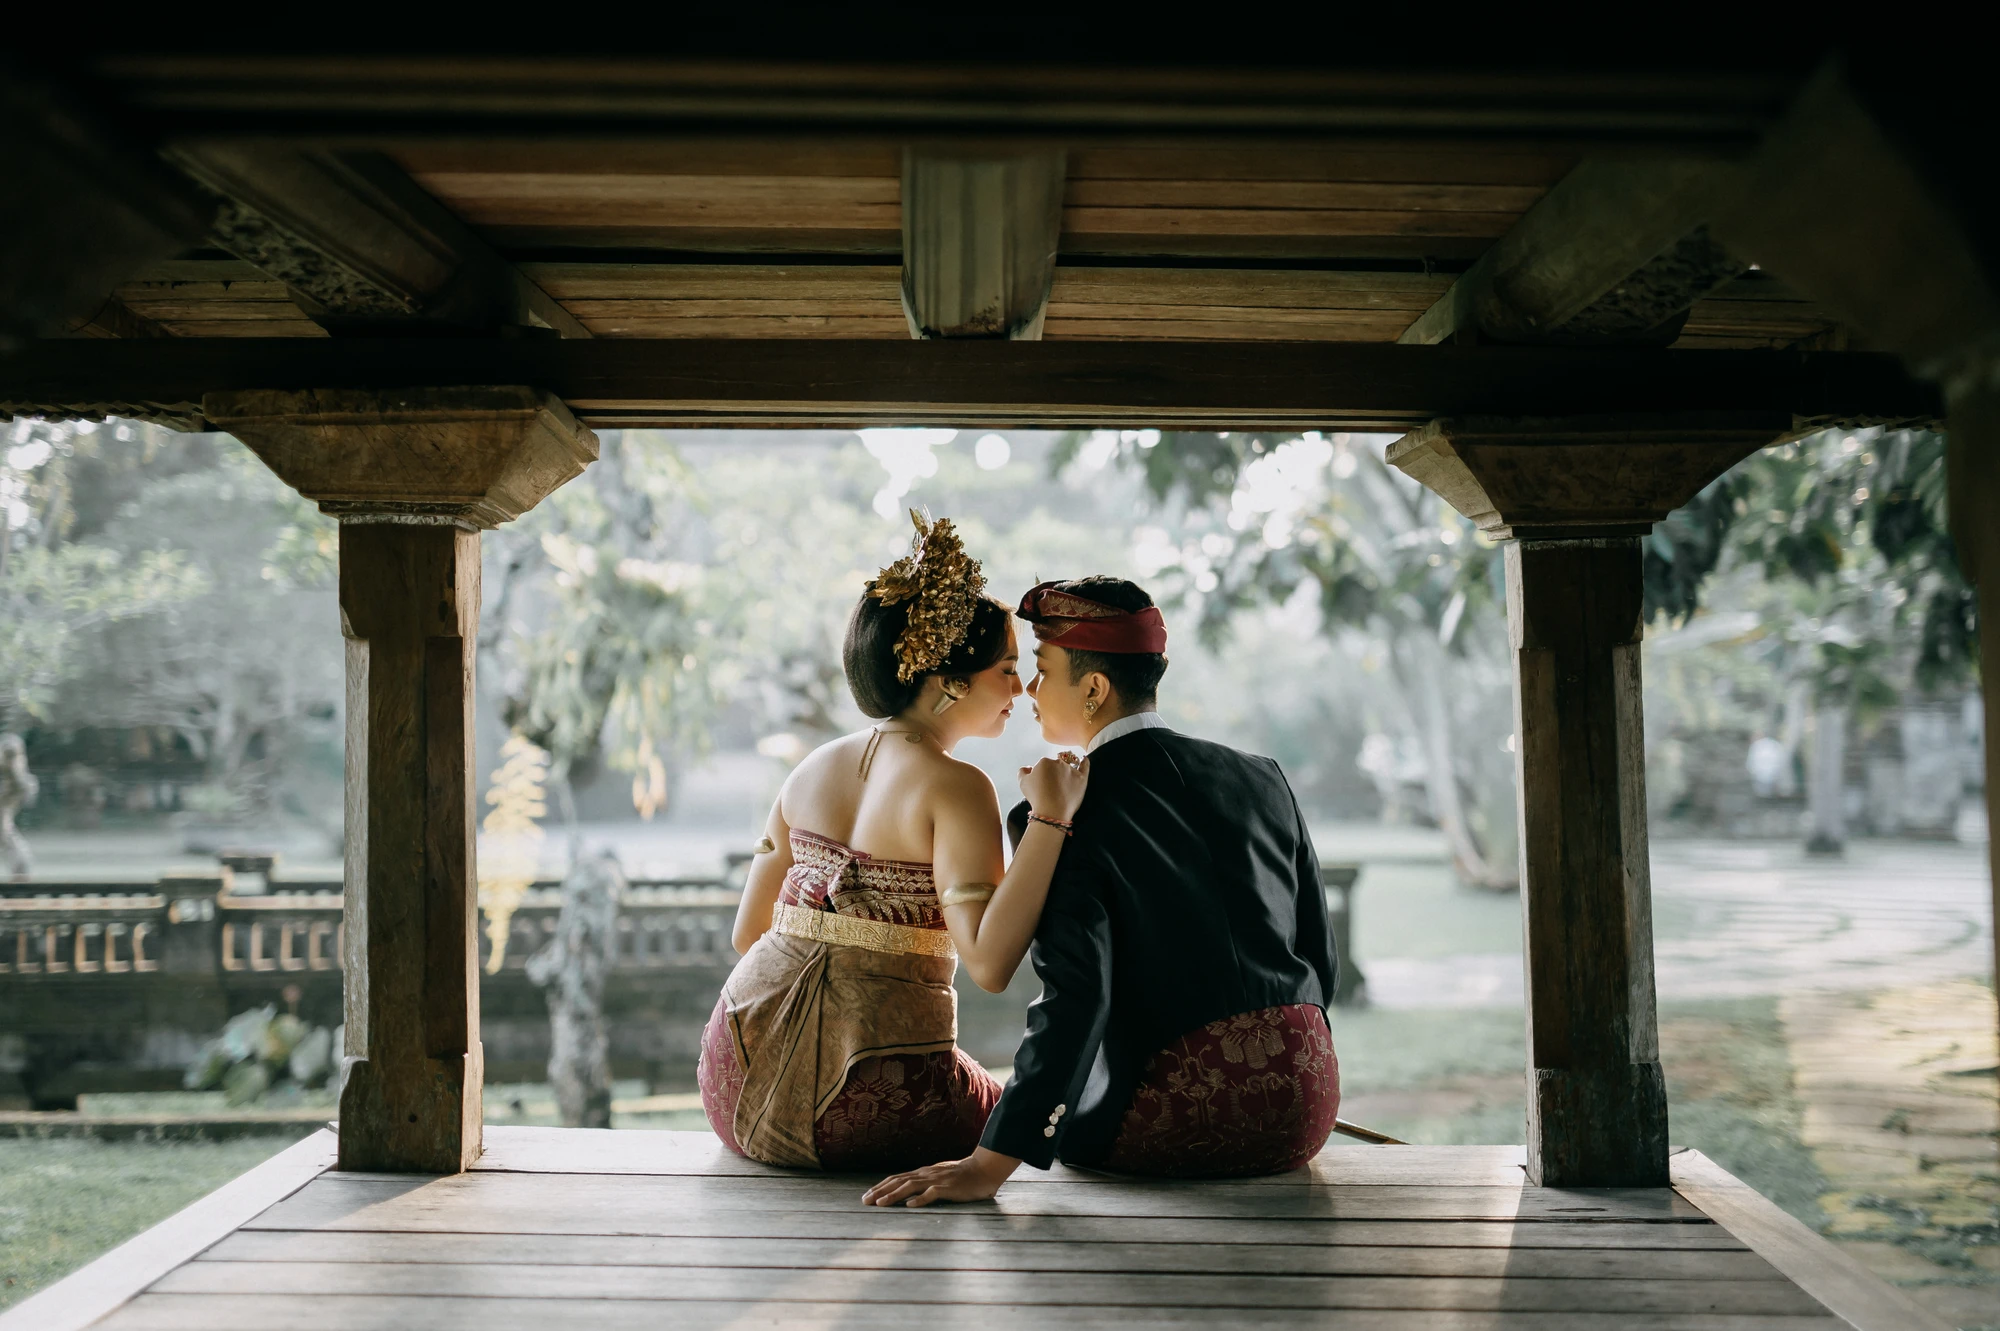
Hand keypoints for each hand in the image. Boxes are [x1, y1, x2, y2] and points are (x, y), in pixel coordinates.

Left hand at [862, 1147, 1020, 1207]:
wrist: (984, 1169)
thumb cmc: (962, 1176)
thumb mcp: (940, 1178)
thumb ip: (926, 1184)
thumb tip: (909, 1194)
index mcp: (923, 1173)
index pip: (897, 1178)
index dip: (881, 1187)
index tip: (867, 1196)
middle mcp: (926, 1174)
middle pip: (898, 1181)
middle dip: (880, 1191)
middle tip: (865, 1201)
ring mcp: (937, 1180)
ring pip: (910, 1186)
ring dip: (894, 1195)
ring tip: (880, 1204)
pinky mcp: (949, 1188)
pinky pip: (933, 1193)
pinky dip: (920, 1199)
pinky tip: (910, 1205)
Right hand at [1018, 753, 1088, 821]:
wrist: (1052, 812)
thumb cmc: (1036, 797)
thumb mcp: (1023, 783)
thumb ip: (1023, 771)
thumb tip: (1028, 768)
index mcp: (1044, 762)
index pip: (1043, 764)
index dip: (1041, 775)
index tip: (1042, 785)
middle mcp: (1059, 762)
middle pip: (1055, 764)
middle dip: (1053, 773)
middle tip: (1051, 787)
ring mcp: (1071, 770)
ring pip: (1068, 766)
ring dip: (1065, 771)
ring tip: (1064, 782)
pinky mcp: (1082, 778)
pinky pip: (1084, 766)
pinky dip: (1084, 761)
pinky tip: (1084, 759)